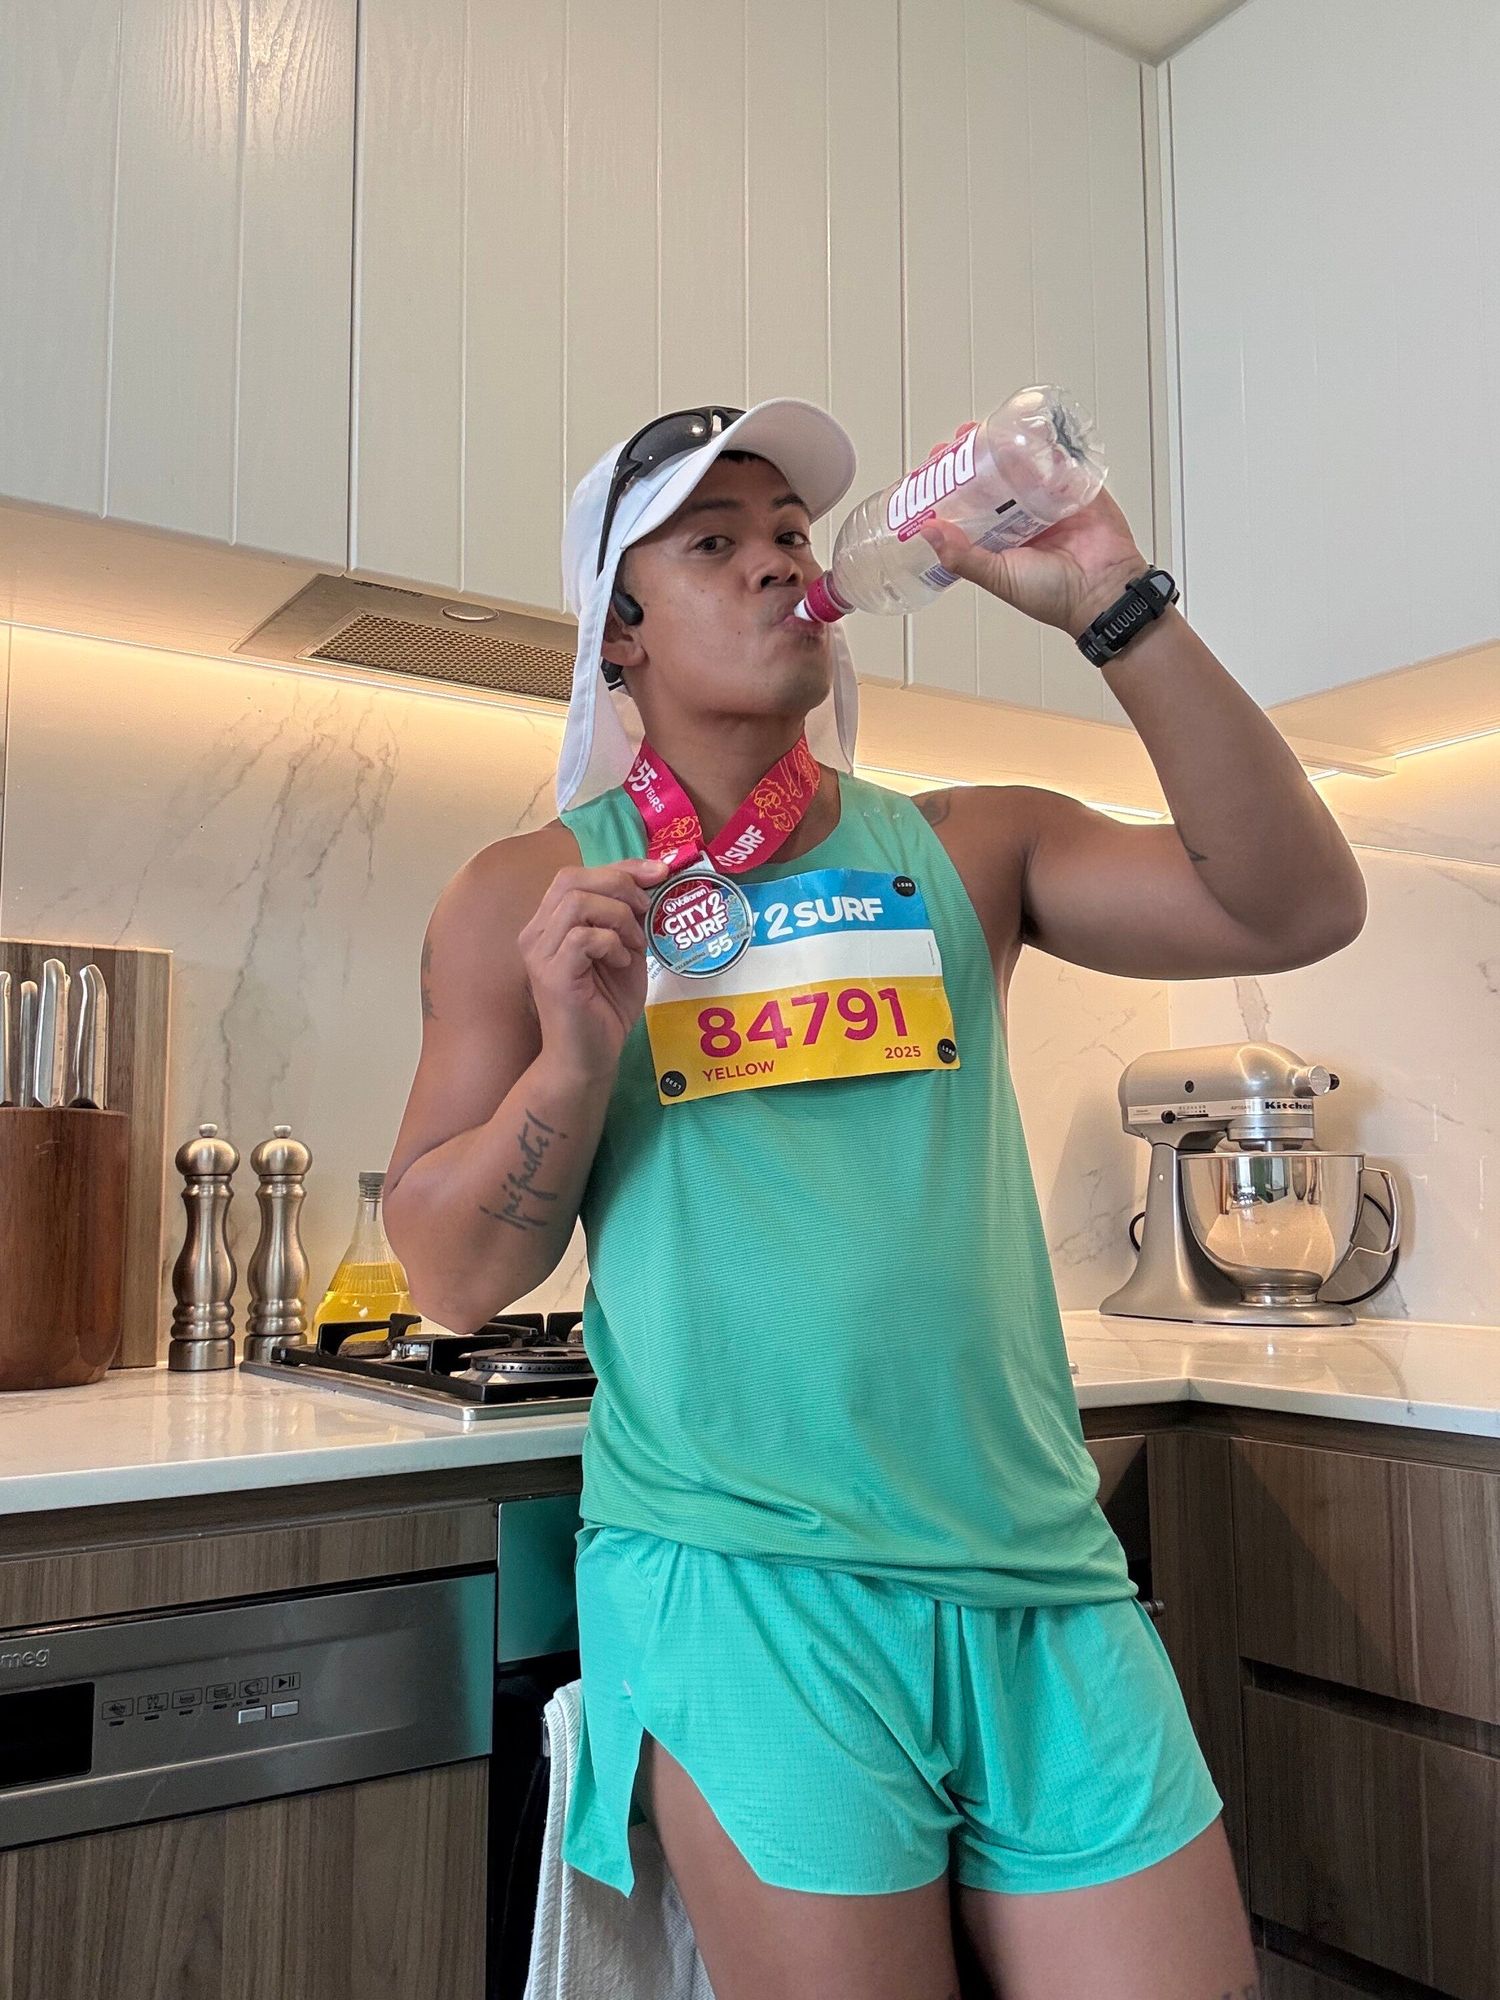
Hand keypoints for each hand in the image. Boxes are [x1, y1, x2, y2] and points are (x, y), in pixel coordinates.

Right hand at [519, 856, 669, 1085]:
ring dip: (618, 918)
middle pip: (571, 879)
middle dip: (619, 884)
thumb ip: (628, 920)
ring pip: (578, 903)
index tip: (658, 871)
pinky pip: (583, 937)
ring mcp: (540, 953)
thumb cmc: (604, 1010)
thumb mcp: (623, 953)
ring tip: (633, 945)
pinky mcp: (552, 975)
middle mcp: (536, 933)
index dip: (620, 867)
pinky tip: (622, 963)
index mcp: (550, 924)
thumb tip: (651, 883)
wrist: (587, 1060)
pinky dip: (612, 943)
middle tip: (646, 909)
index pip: (577, 875)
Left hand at [915, 437, 1148, 637]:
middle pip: (995, 479)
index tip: (937, 466)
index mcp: (1001, 538)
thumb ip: (964, 557)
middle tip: (961, 440)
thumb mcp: (998, 577)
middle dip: (977, 457)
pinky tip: (1031, 431)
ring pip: (1025, 465)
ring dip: (1009, 446)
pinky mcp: (1077, 489)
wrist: (1104, 592)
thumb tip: (928, 532)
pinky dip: (1049, 446)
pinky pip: (1061, 462)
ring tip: (990, 430)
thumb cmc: (1053, 595)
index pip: (971, 504)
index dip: (953, 485)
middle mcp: (1023, 517)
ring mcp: (1050, 501)